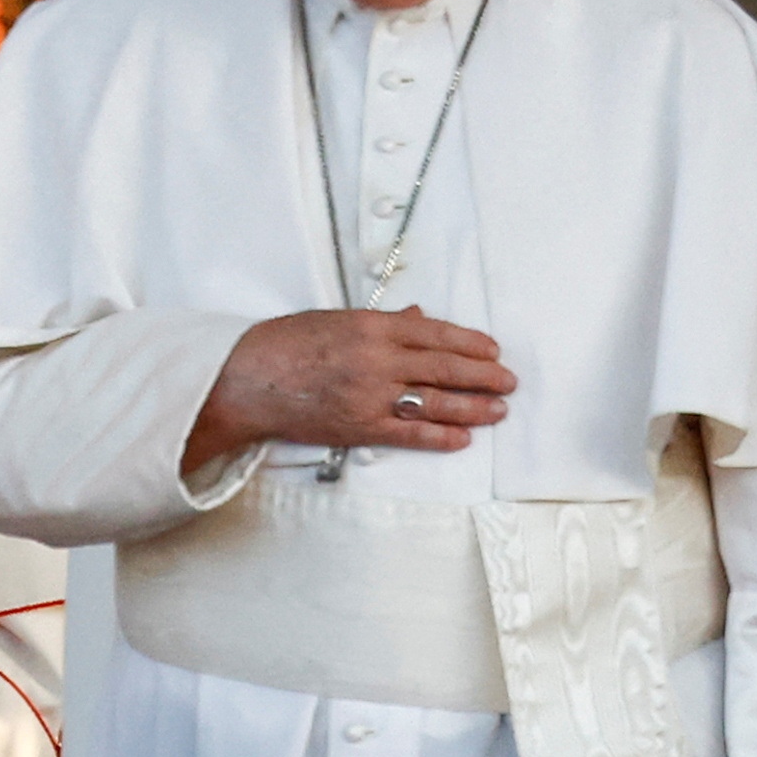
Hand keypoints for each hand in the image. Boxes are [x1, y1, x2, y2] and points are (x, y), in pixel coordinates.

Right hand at [191, 306, 517, 461]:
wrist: (248, 379)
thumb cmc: (287, 344)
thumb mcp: (337, 319)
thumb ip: (383, 322)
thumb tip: (420, 318)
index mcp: (372, 326)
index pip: (435, 333)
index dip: (469, 342)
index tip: (493, 350)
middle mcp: (377, 359)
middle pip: (443, 367)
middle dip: (482, 375)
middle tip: (508, 381)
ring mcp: (370, 395)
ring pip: (434, 402)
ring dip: (471, 407)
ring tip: (498, 410)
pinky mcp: (359, 427)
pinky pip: (408, 434)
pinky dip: (438, 436)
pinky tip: (462, 438)